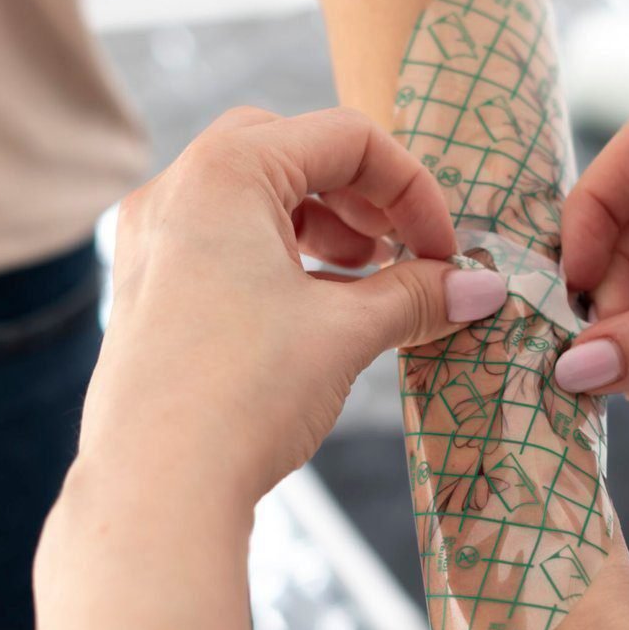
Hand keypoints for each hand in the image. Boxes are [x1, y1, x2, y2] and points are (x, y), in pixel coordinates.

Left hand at [73, 106, 508, 518]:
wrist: (155, 491)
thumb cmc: (242, 395)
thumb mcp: (346, 333)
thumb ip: (417, 295)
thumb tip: (480, 288)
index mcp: (224, 171)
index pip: (345, 138)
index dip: (413, 189)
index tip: (447, 252)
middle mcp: (177, 190)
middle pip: (293, 152)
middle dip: (363, 199)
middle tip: (403, 252)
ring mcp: (153, 241)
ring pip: (256, 199)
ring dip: (324, 230)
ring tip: (368, 285)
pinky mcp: (147, 291)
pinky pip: (224, 244)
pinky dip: (281, 261)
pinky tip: (317, 315)